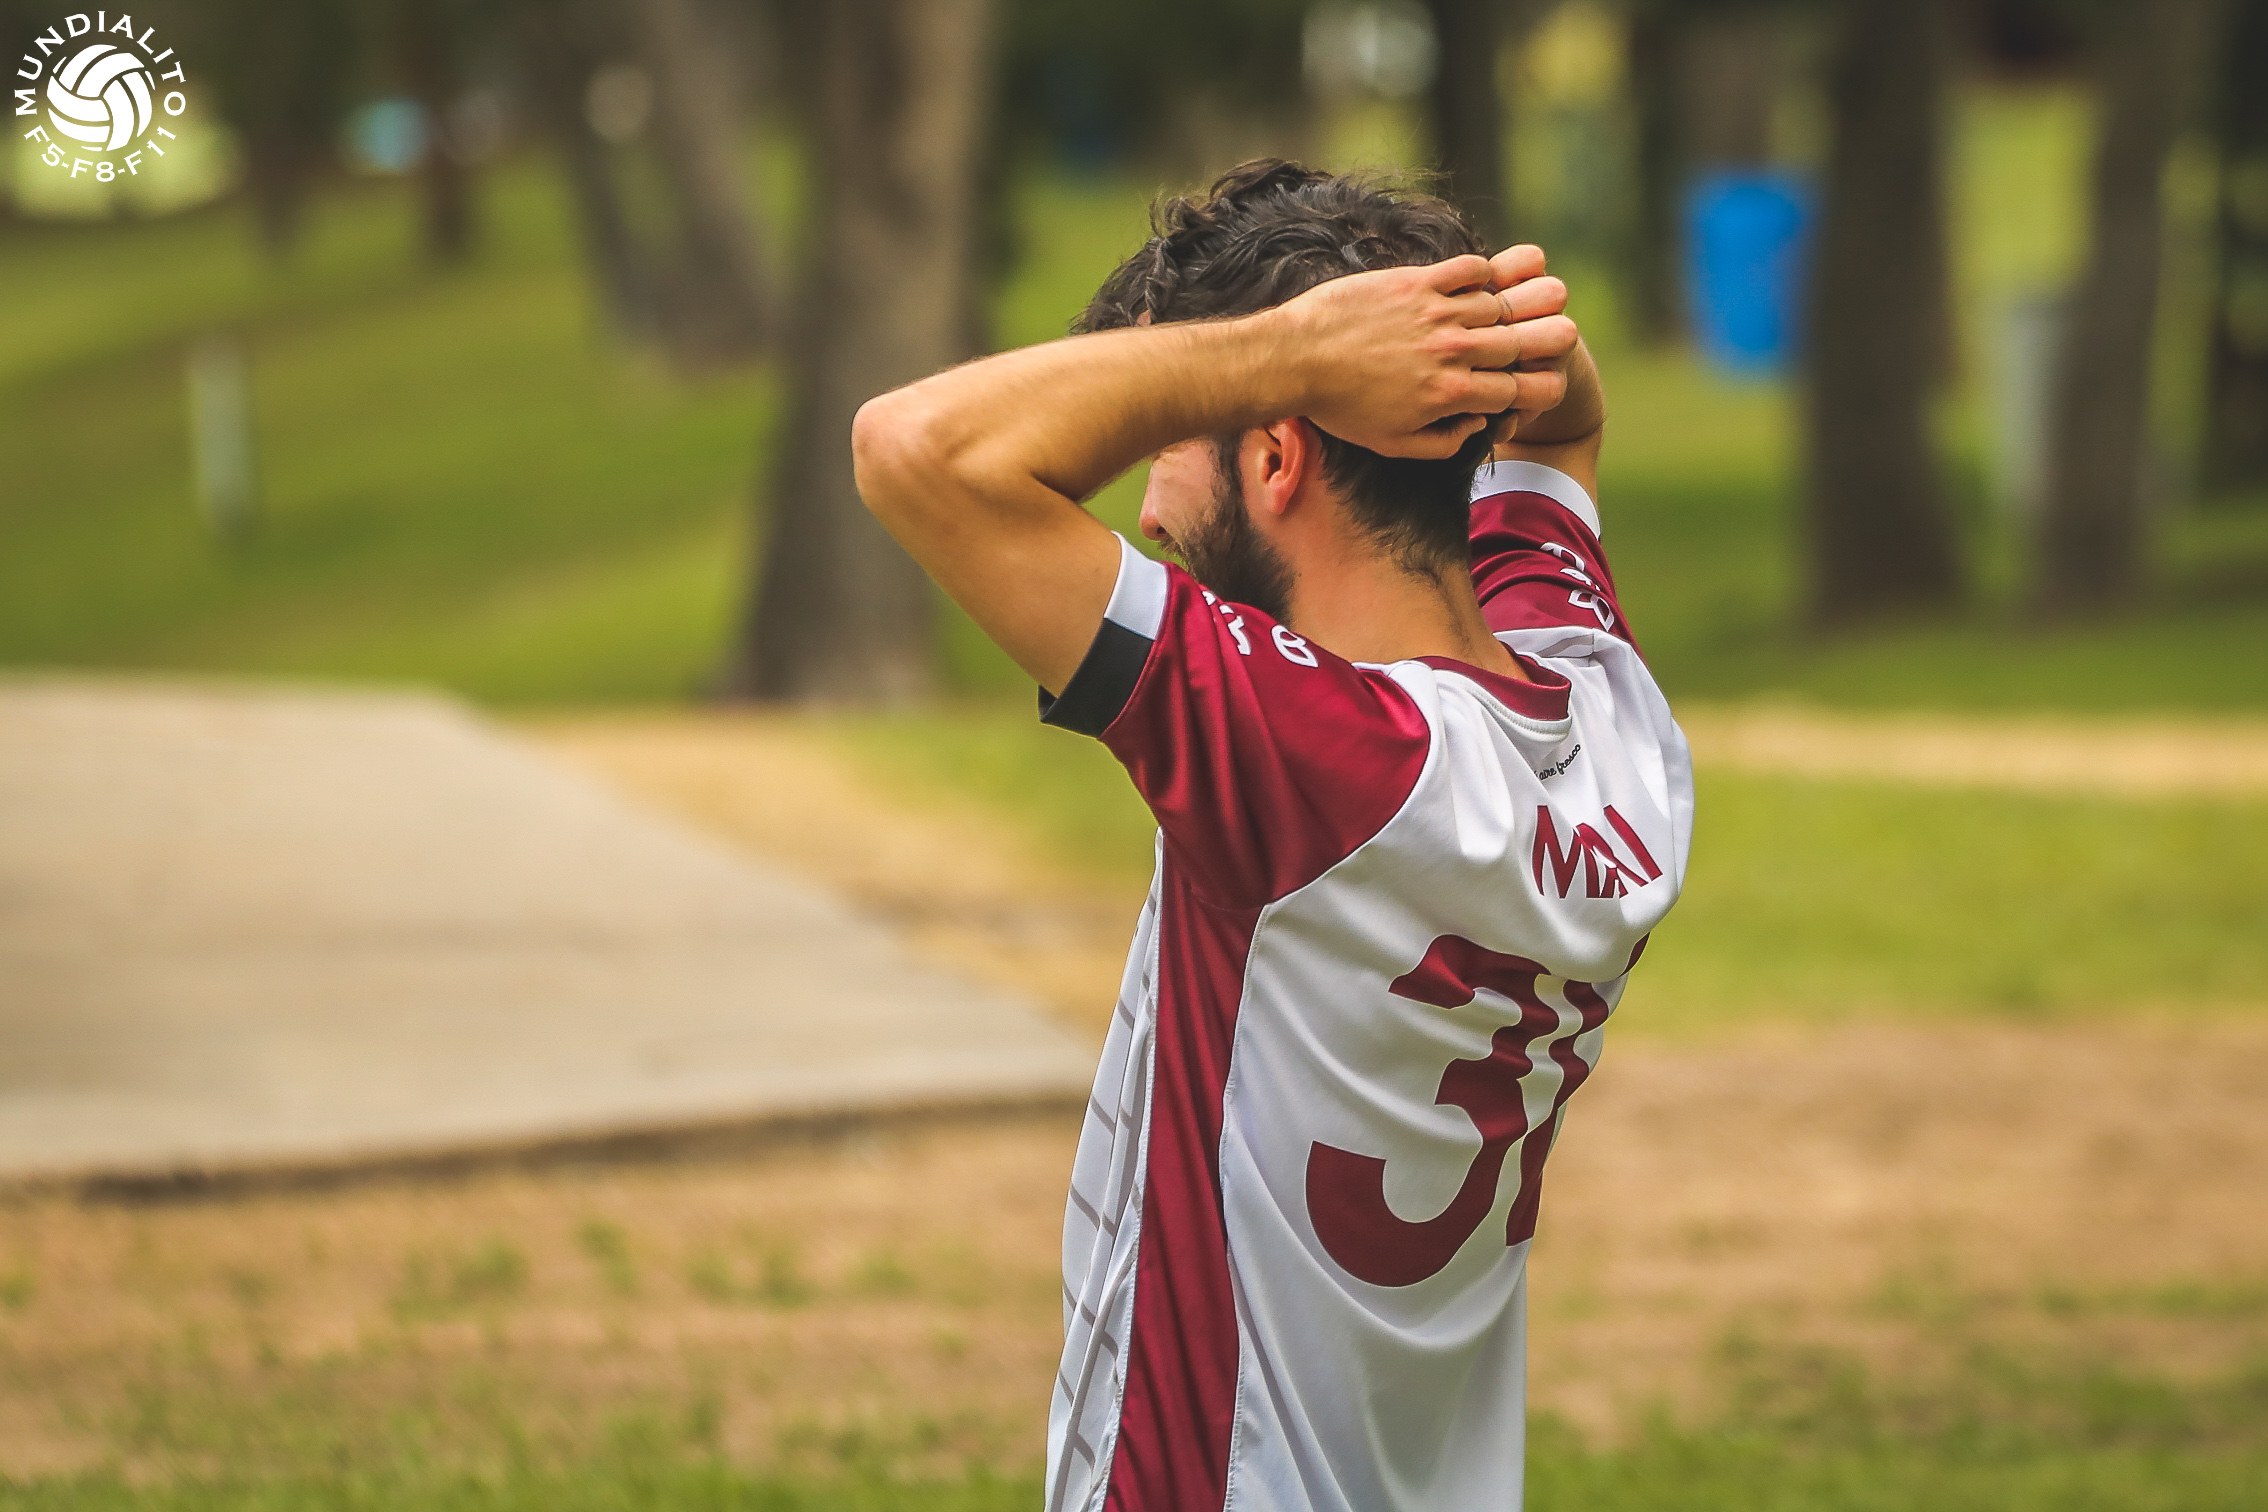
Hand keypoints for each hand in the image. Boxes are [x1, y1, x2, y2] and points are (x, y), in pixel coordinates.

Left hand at [1274, 254, 1577, 458]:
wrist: (1296, 359)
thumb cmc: (1341, 409)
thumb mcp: (1394, 444)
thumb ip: (1445, 441)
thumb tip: (1479, 423)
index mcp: (1451, 395)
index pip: (1519, 389)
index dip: (1540, 387)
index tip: (1544, 380)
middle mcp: (1452, 352)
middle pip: (1522, 343)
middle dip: (1547, 340)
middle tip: (1556, 333)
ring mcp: (1436, 313)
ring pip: (1499, 305)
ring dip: (1510, 308)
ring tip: (1511, 310)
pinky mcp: (1416, 282)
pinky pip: (1469, 270)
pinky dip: (1483, 274)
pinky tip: (1480, 281)